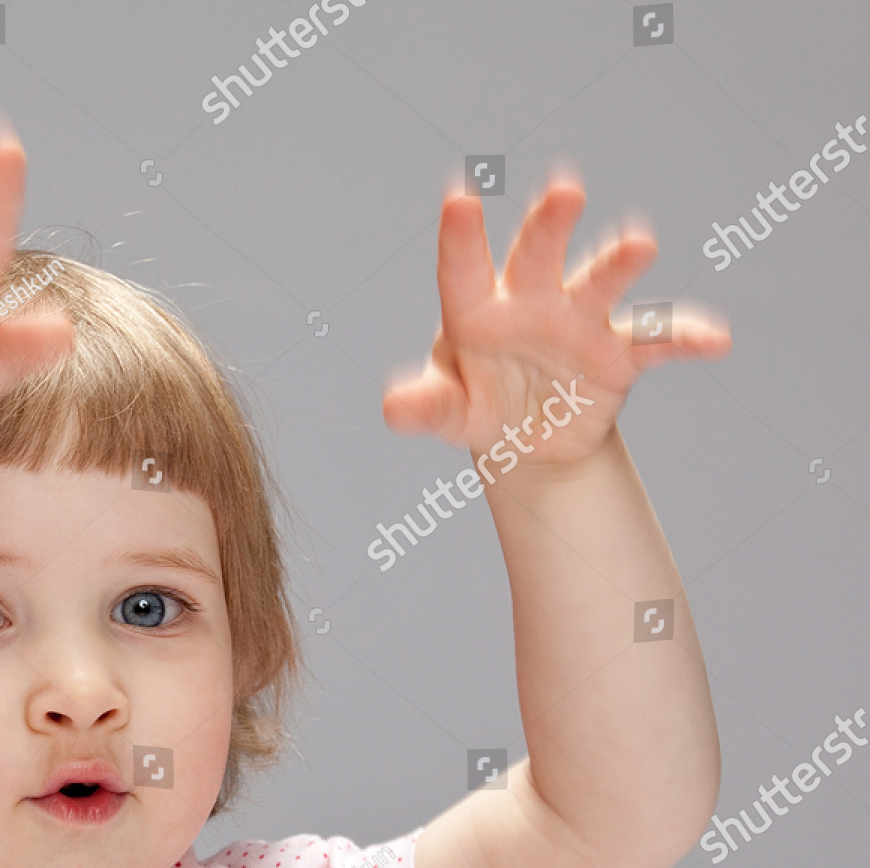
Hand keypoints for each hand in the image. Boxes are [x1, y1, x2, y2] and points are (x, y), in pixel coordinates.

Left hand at [381, 173, 730, 473]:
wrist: (525, 439)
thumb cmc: (476, 403)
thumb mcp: (449, 410)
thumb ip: (425, 406)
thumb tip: (393, 410)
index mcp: (477, 307)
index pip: (463, 269)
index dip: (461, 236)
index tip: (458, 197)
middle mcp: (532, 298)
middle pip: (538, 255)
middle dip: (549, 224)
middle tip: (563, 188)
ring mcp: (579, 320)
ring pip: (599, 282)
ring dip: (619, 262)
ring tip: (640, 242)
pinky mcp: (618, 352)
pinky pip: (657, 340)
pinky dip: (686, 337)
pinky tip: (716, 340)